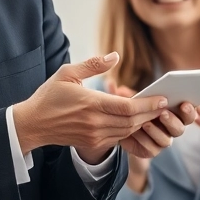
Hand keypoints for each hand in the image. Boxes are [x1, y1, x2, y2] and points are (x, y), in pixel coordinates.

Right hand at [12, 53, 168, 160]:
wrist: (33, 124)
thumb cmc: (49, 95)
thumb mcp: (67, 73)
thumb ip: (93, 64)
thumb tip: (116, 56)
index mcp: (90, 104)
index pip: (128, 107)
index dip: (148, 104)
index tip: (162, 98)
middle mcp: (95, 123)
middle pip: (133, 121)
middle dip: (151, 114)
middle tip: (166, 104)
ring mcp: (94, 135)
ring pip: (128, 131)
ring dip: (143, 122)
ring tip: (155, 112)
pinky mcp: (92, 143)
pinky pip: (118, 138)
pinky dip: (130, 129)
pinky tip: (138, 120)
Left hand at [107, 82, 191, 188]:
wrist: (122, 133)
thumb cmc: (132, 111)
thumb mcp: (131, 99)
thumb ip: (127, 94)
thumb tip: (113, 85)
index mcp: (174, 112)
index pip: (189, 113)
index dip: (190, 110)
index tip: (184, 103)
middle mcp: (171, 128)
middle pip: (180, 129)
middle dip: (173, 121)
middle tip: (163, 113)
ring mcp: (162, 141)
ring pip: (166, 140)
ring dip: (157, 131)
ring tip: (145, 123)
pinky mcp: (151, 151)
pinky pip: (152, 149)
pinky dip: (145, 141)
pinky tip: (136, 133)